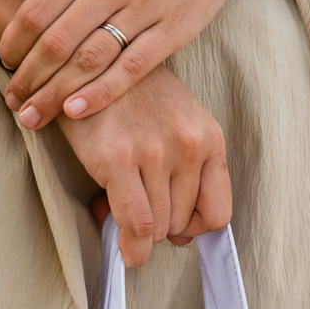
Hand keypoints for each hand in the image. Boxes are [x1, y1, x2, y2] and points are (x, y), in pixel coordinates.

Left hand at [0, 0, 254, 129]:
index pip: (37, 10)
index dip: (14, 43)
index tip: (5, 64)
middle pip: (57, 43)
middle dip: (29, 78)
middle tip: (13, 103)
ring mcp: (143, 9)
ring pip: (88, 60)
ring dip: (55, 94)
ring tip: (34, 117)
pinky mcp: (173, 29)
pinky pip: (131, 68)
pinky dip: (101, 92)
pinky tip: (76, 112)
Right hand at [56, 63, 230, 265]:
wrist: (90, 61)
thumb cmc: (133, 99)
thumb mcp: (176, 127)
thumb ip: (187, 177)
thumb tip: (181, 239)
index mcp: (208, 137)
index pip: (218, 213)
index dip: (194, 228)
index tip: (174, 222)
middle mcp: (188, 144)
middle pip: (183, 224)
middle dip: (159, 226)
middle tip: (135, 206)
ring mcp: (155, 151)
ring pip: (159, 229)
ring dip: (138, 231)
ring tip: (119, 203)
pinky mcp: (119, 158)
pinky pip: (137, 224)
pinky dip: (132, 246)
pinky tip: (125, 247)